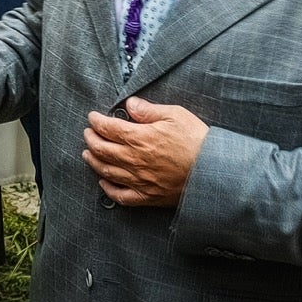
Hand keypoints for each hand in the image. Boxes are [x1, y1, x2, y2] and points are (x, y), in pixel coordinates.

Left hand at [83, 96, 208, 207]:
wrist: (214, 172)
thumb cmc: (197, 141)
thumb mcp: (175, 115)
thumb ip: (148, 110)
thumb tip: (129, 105)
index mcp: (140, 138)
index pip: (108, 128)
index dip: (96, 121)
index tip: (92, 117)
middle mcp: (135, 160)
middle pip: (102, 149)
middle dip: (91, 139)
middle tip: (87, 133)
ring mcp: (140, 180)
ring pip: (107, 171)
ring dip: (93, 161)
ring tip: (87, 154)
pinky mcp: (149, 197)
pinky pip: (122, 196)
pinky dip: (108, 189)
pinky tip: (103, 182)